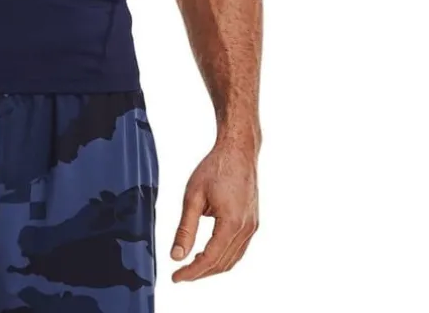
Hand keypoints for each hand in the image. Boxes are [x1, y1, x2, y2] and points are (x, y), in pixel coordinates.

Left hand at [170, 139, 258, 281]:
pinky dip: (223, 257)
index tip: (175, 278)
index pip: (210, 259)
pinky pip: (239, 249)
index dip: (192, 272)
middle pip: (223, 264)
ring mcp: (252, 227)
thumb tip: (176, 256)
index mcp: (231, 223)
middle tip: (180, 275)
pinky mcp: (253, 222)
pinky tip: (208, 253)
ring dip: (212, 267)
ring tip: (191, 267)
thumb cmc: (215, 168)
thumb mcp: (193, 197)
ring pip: (233, 259)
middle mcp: (246, 229)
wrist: (238, 150)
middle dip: (201, 273)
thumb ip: (185, 229)